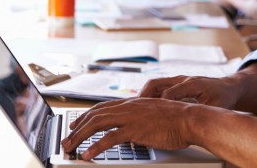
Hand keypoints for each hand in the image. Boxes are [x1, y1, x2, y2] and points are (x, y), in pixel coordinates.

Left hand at [61, 98, 192, 159]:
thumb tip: (132, 128)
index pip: (103, 107)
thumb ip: (141, 118)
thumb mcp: (155, 114)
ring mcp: (130, 117)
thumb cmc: (177, 119)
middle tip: (67, 140)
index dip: (86, 115)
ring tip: (70, 148)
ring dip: (80, 136)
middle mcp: (128, 107)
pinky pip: (109, 138)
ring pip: (97, 124)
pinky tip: (87, 154)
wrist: (189, 118)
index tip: (76, 123)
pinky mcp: (135, 129)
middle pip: (95, 115)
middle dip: (77, 128)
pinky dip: (96, 146)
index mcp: (133, 102)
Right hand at [139, 75, 240, 108]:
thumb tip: (199, 124)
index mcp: (193, 84)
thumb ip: (206, 114)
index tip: (152, 115)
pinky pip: (158, 87)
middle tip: (134, 110)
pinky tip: (144, 107)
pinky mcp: (177, 83)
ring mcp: (179, 80)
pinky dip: (149, 96)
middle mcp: (183, 79)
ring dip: (144, 95)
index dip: (160, 104)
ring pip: (155, 84)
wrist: (229, 87)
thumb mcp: (218, 107)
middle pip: (156, 84)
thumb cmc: (224, 98)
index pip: (170, 93)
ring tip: (134, 109)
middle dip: (144, 96)